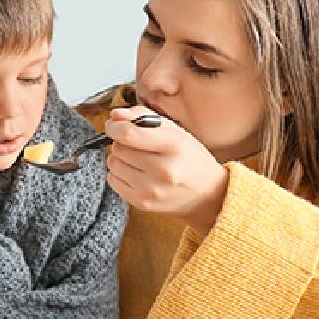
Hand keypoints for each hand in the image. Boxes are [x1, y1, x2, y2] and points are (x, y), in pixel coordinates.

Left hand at [104, 105, 230, 237]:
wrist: (206, 195)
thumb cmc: (189, 158)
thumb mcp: (175, 131)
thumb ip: (143, 117)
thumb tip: (115, 115)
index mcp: (173, 146)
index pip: (129, 134)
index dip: (114, 127)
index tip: (113, 124)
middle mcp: (162, 170)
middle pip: (119, 148)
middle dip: (121, 142)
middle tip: (135, 144)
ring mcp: (151, 190)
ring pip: (113, 163)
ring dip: (119, 157)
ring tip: (137, 159)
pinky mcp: (141, 203)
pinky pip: (112, 180)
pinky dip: (119, 173)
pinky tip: (135, 172)